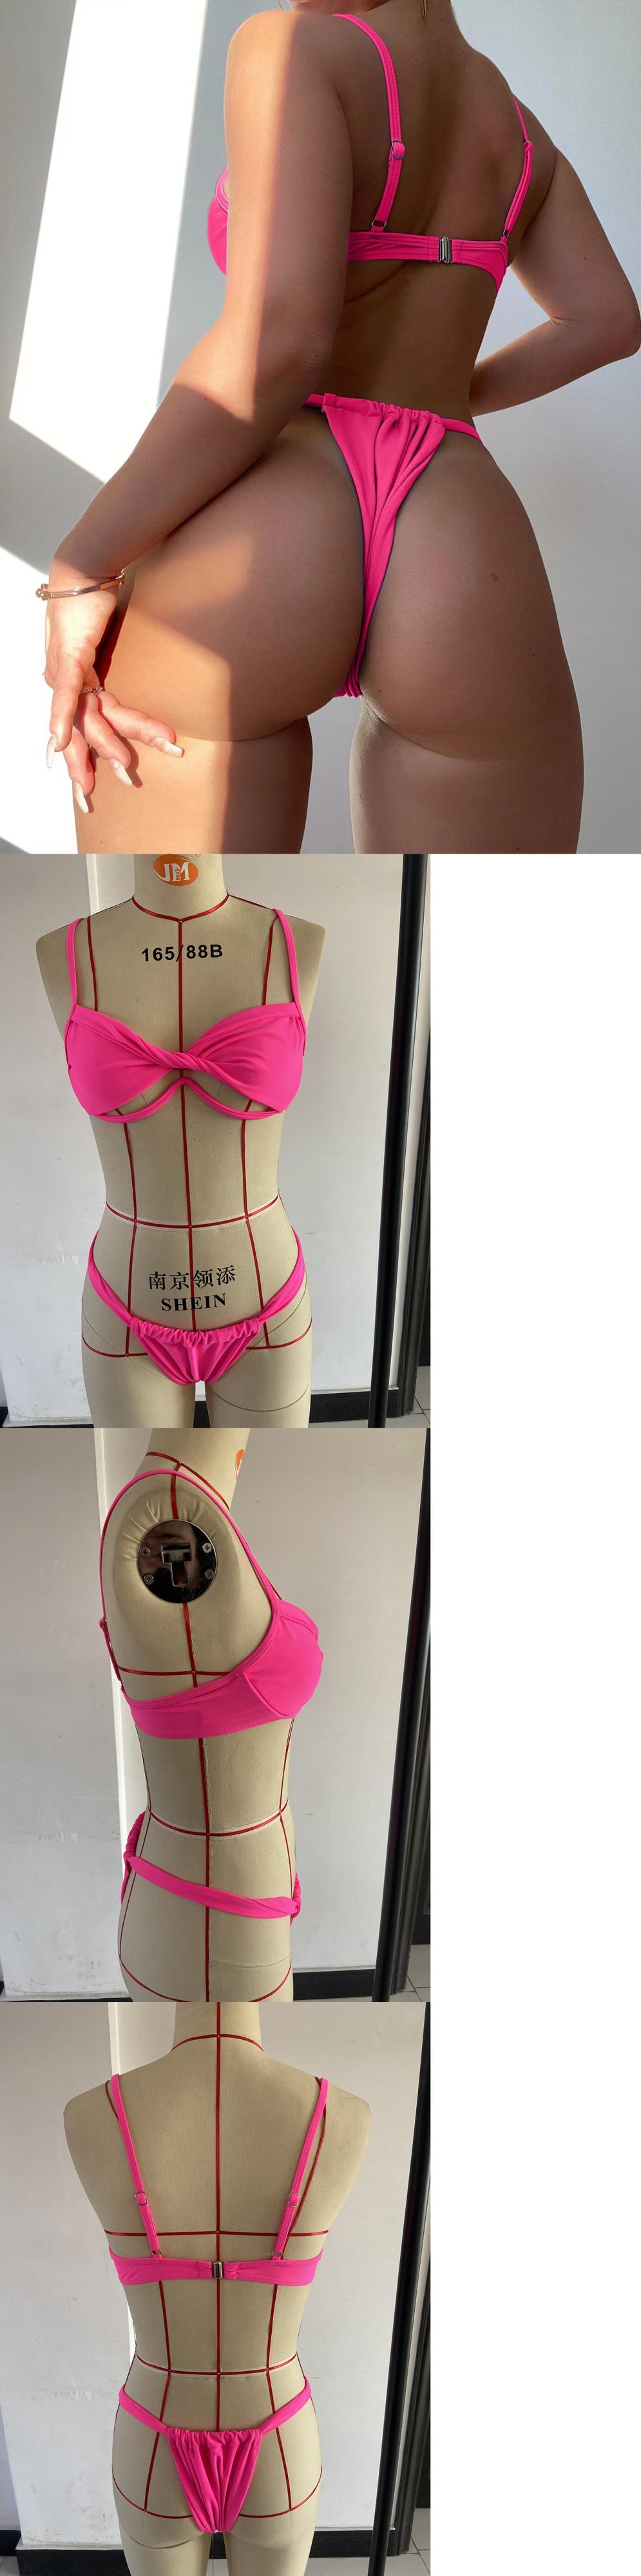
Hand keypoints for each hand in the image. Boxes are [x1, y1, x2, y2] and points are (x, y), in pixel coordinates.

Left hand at [43, 568, 181, 808]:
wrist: (84, 568)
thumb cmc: (96, 602)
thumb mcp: (111, 646)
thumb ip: (116, 672)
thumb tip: (137, 687)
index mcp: (73, 683)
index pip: (81, 728)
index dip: (82, 759)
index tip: (89, 787)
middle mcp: (64, 683)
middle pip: (81, 733)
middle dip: (90, 767)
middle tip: (97, 798)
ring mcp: (64, 671)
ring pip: (88, 718)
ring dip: (107, 745)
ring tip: (127, 768)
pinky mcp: (70, 657)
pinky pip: (68, 694)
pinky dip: (62, 718)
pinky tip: (59, 743)